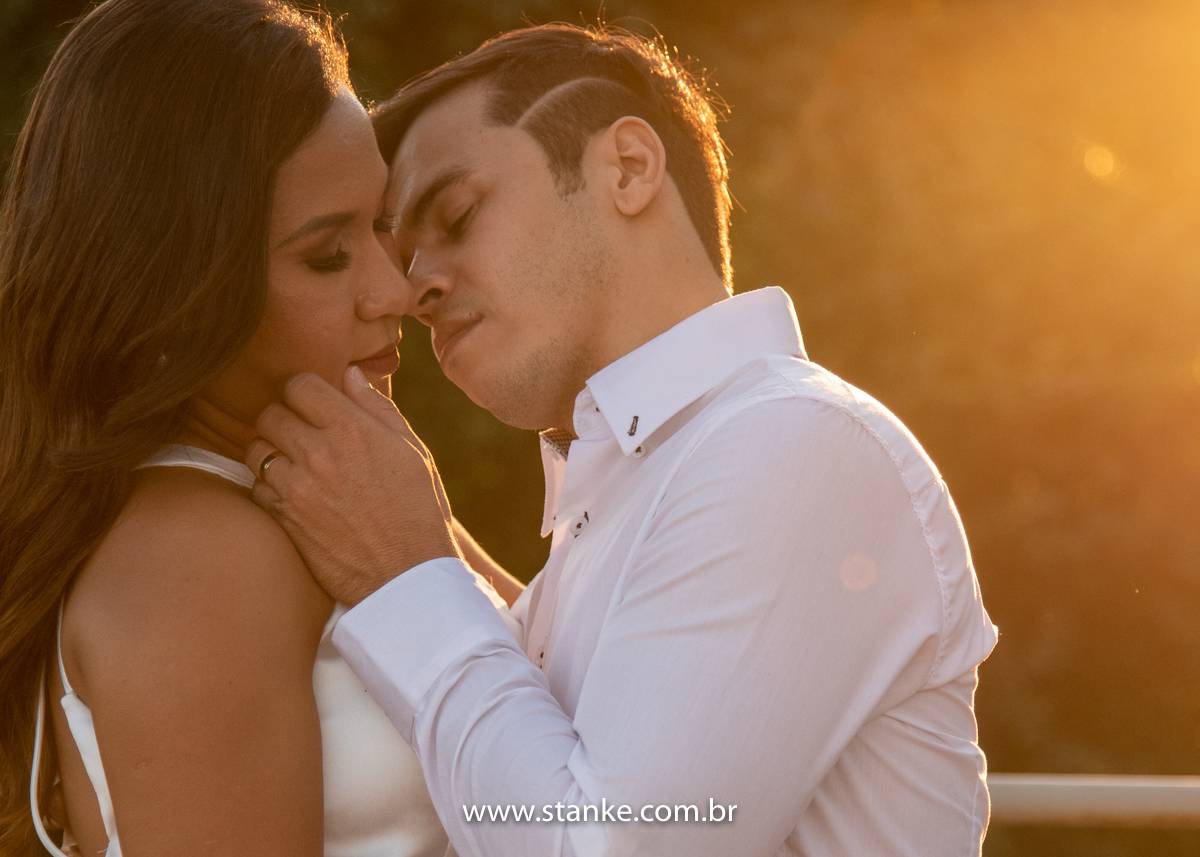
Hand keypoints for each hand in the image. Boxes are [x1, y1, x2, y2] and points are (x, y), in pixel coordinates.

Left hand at [247, 366, 460, 604]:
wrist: (407, 574)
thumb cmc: (417, 508)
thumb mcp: (411, 451)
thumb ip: (377, 408)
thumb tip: (349, 374)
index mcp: (354, 429)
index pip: (300, 385)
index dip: (303, 390)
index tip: (311, 403)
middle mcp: (321, 452)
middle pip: (269, 413)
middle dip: (282, 418)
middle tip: (298, 433)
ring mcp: (298, 487)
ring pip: (256, 449)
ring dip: (270, 452)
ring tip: (292, 463)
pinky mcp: (285, 518)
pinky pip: (257, 488)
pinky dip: (269, 488)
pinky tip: (293, 494)